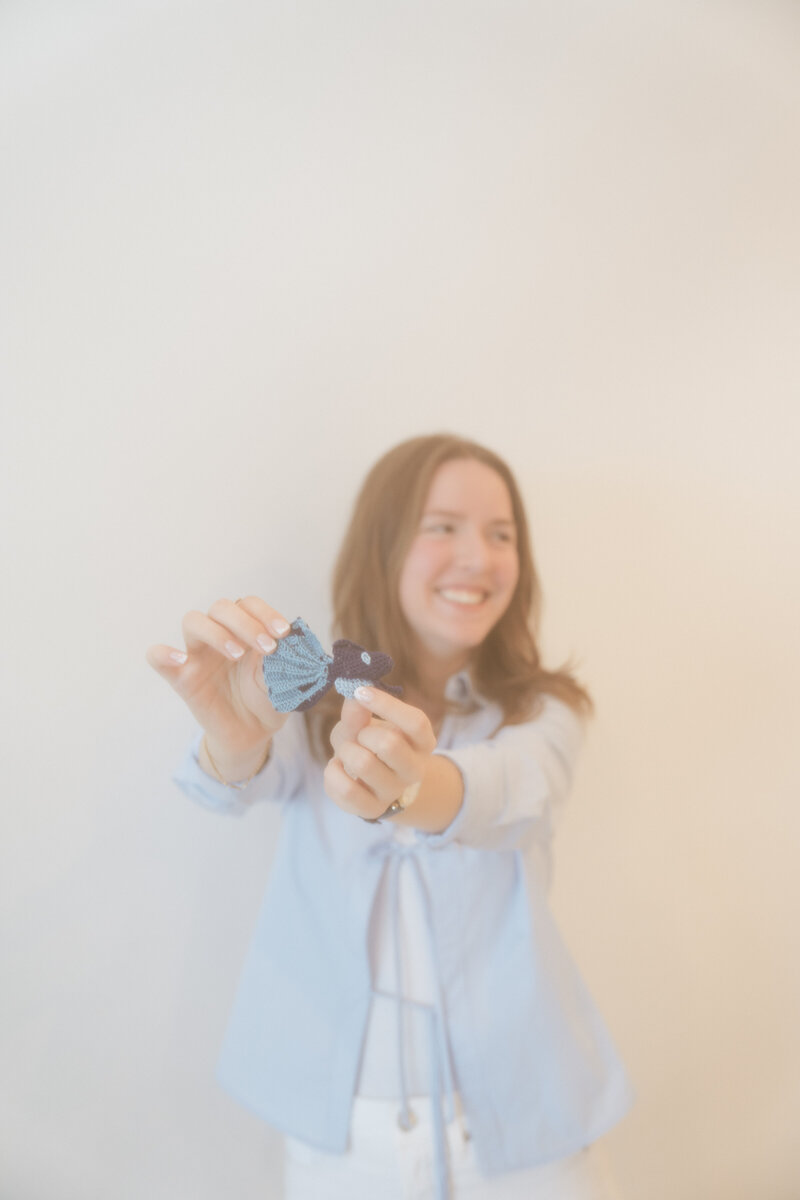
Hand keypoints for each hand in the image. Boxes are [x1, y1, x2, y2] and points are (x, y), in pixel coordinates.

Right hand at [145, 596, 291, 755]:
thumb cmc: (268, 699)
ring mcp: (198, 654)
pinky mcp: (181, 678)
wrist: (253, 732)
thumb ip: (282, 662)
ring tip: (238, 654)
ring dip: (217, 632)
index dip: (265, 613)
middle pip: (221, 607)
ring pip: (193, 621)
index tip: (283, 633)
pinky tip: (181, 660)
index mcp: (245, 629)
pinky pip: (156, 657)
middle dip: (246, 623)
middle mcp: (221, 635)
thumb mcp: (283, 681)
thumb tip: (285, 647)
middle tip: (268, 648)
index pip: (249, 604)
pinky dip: (163, 653)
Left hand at [325, 689, 436, 820]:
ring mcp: (394, 792)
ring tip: (347, 752)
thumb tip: (353, 694)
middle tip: (359, 736)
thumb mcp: (365, 723)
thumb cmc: (370, 743)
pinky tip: (337, 768)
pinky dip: (332, 772)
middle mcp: (414, 770)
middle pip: (389, 744)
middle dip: (363, 733)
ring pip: (363, 764)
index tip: (361, 692)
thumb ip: (358, 711)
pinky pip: (345, 789)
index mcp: (422, 743)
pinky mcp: (372, 810)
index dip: (386, 704)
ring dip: (346, 751)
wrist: (370, 782)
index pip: (416, 722)